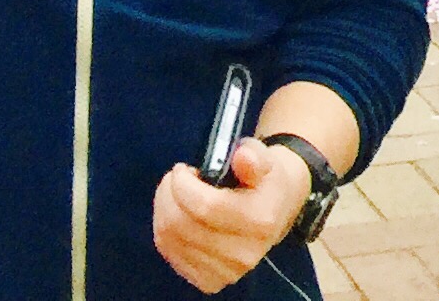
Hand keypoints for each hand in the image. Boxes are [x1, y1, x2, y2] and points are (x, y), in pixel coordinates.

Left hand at [153, 139, 309, 293]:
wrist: (275, 212)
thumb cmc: (264, 181)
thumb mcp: (264, 160)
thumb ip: (253, 156)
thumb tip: (243, 157)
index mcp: (259, 221)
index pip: (205, 207)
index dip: (182, 184)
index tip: (183, 168)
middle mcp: (243, 254)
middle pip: (181, 225)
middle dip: (168, 193)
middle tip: (175, 178)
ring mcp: (226, 273)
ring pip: (169, 239)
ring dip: (163, 209)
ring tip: (175, 192)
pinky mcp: (209, 281)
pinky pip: (169, 253)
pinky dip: (164, 228)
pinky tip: (177, 214)